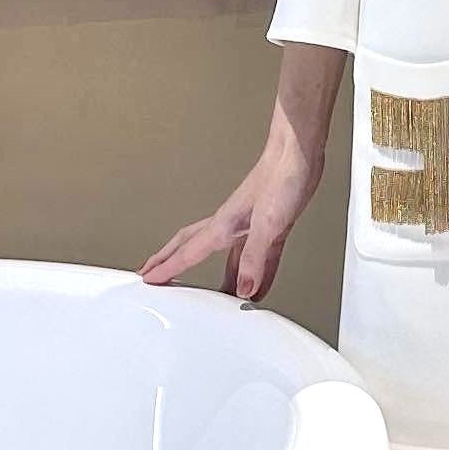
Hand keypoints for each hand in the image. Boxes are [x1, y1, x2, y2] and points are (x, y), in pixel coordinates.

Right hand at [140, 131, 325, 302]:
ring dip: (208, 272)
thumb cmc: (282, 178)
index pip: (188, 253)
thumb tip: (243, 288)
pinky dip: (246, 273)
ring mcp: (247, 225)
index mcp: (223, 225)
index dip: (167, 268)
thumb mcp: (269, 225)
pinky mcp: (267, 226)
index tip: (149, 280)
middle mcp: (230, 225)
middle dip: (170, 260)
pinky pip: (250, 257)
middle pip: (190, 247)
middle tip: (153, 271)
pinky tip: (253, 285)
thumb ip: (254, 259)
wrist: (299, 156)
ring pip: (219, 254)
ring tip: (201, 293)